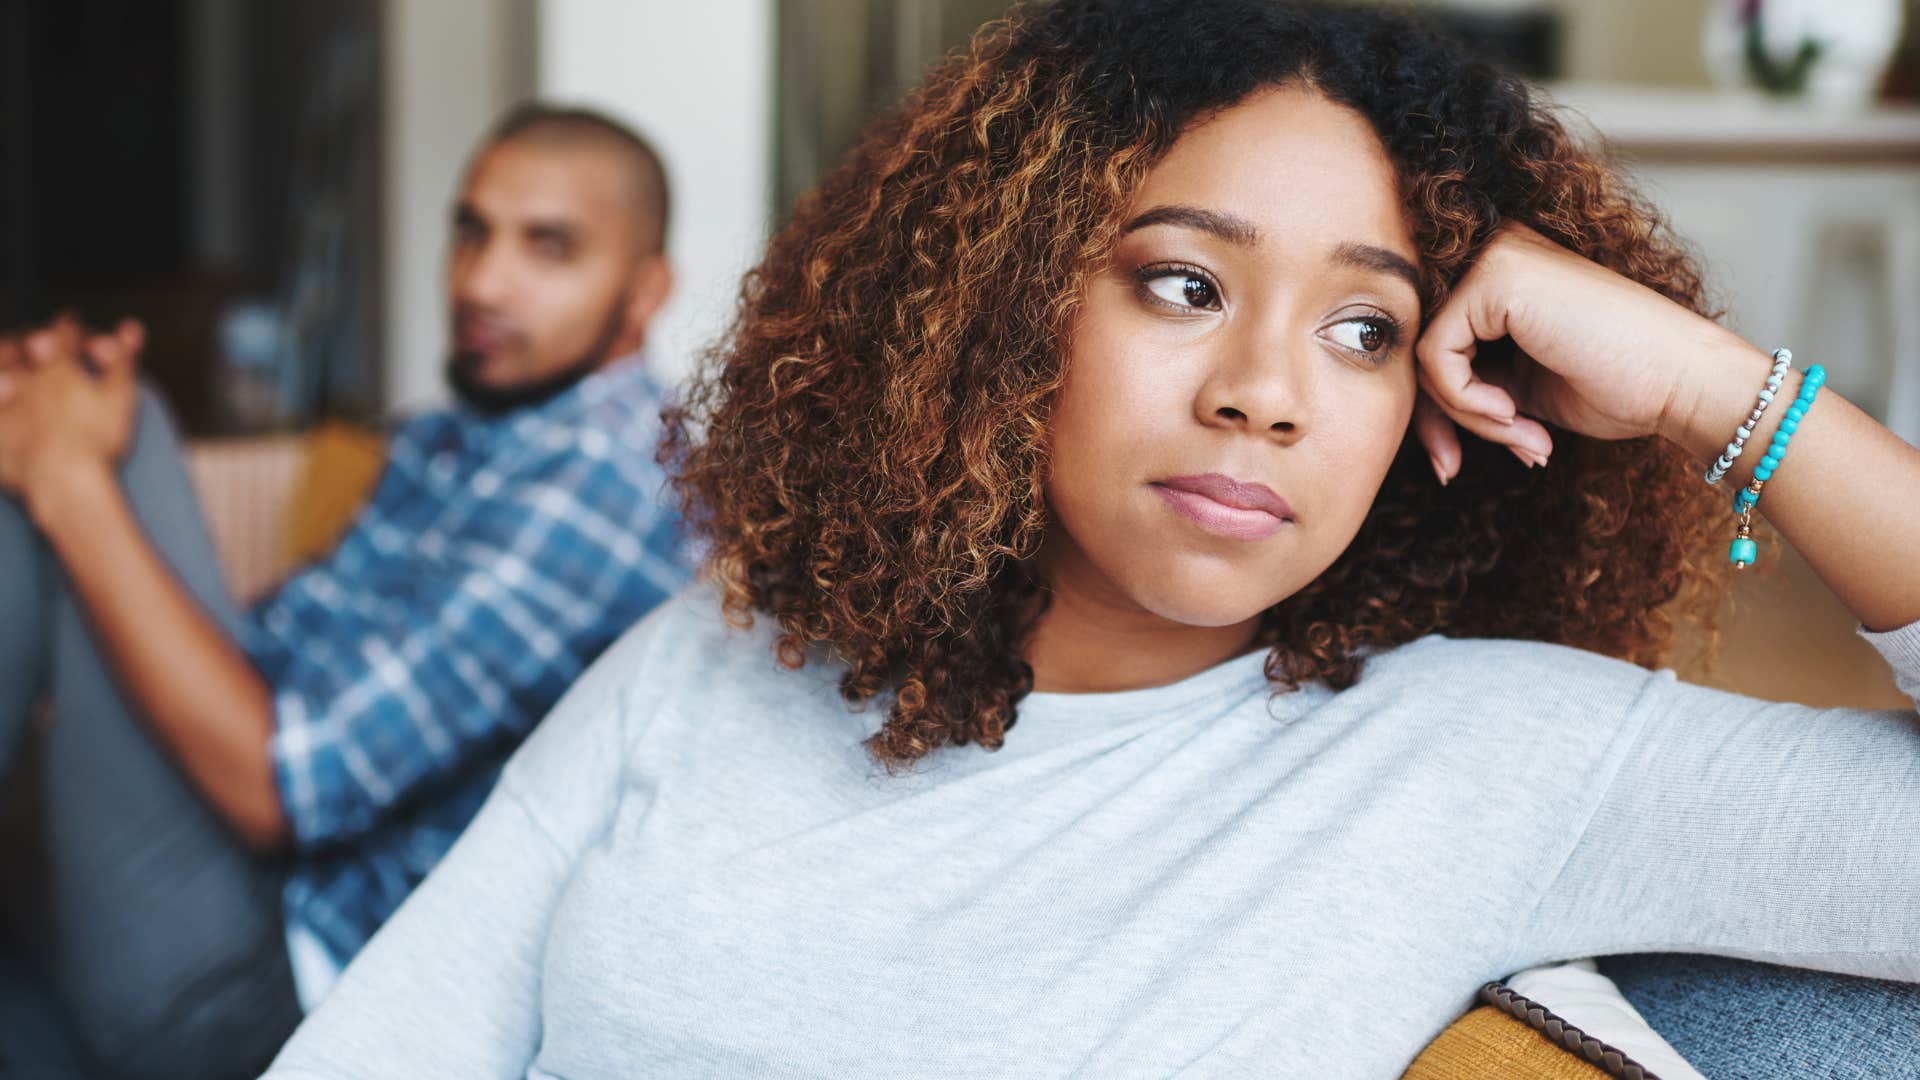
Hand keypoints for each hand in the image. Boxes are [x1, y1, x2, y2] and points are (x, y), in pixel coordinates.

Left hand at [0, 315, 144, 501]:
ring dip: (6, 361)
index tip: (72, 324)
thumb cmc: (98, 439)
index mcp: (61, 366)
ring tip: (13, 369)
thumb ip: (123, 359)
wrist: (63, 481)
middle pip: (24, 344)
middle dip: (32, 338)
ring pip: (1, 368)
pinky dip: (0, 397)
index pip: (65, 332)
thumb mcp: (120, 397)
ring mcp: (6, 401)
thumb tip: (131, 326)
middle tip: (36, 341)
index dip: (71, 326)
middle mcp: (27, 377)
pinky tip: (5, 396)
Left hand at [1412, 222, 1747, 481]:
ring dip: (1464, 417)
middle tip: (1453, 468)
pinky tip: (1514, 415)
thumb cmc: (1619, 386)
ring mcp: (1494, 258)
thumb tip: (1417, 426)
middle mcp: (1492, 253)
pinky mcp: (1494, 279)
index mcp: (1501, 274)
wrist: (1683, 382)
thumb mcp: (1518, 390)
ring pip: (1424, 355)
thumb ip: (1466, 387)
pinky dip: (1465, 402)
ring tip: (1520, 435)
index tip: (1449, 462)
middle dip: (1434, 420)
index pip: (1431, 343)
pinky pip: (1435, 356)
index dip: (1433, 410)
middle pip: (1417, 347)